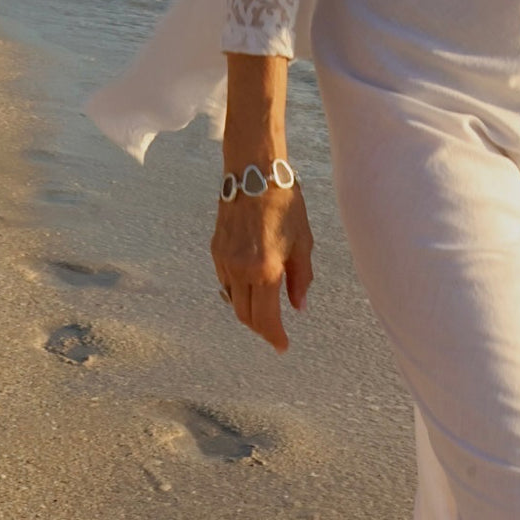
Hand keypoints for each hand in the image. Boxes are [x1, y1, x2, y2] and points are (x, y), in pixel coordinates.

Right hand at [210, 177, 313, 353]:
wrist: (253, 173)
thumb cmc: (284, 204)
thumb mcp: (303, 243)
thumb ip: (301, 280)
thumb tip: (297, 307)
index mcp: (265, 270)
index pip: (266, 319)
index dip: (274, 337)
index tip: (282, 346)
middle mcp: (240, 270)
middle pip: (245, 316)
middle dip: (261, 329)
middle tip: (275, 333)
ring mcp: (224, 261)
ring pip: (232, 301)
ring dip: (248, 312)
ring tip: (265, 312)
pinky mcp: (216, 251)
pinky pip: (225, 283)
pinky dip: (238, 293)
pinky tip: (251, 288)